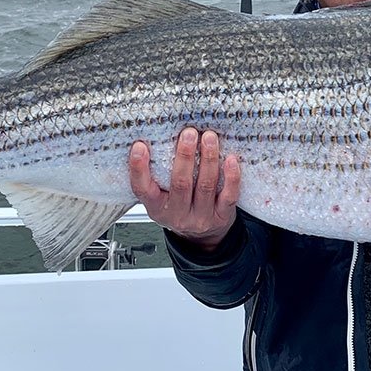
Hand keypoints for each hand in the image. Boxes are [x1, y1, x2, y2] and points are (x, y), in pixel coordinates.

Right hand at [129, 128, 240, 251]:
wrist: (202, 238)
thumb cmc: (180, 208)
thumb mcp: (160, 197)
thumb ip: (156, 175)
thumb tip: (154, 140)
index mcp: (157, 207)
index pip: (143, 189)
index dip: (139, 168)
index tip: (140, 146)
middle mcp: (178, 214)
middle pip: (180, 184)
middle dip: (185, 156)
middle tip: (188, 133)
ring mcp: (201, 217)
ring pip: (205, 185)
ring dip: (208, 158)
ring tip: (208, 137)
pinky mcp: (222, 216)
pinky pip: (228, 196)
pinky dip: (231, 177)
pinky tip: (231, 160)